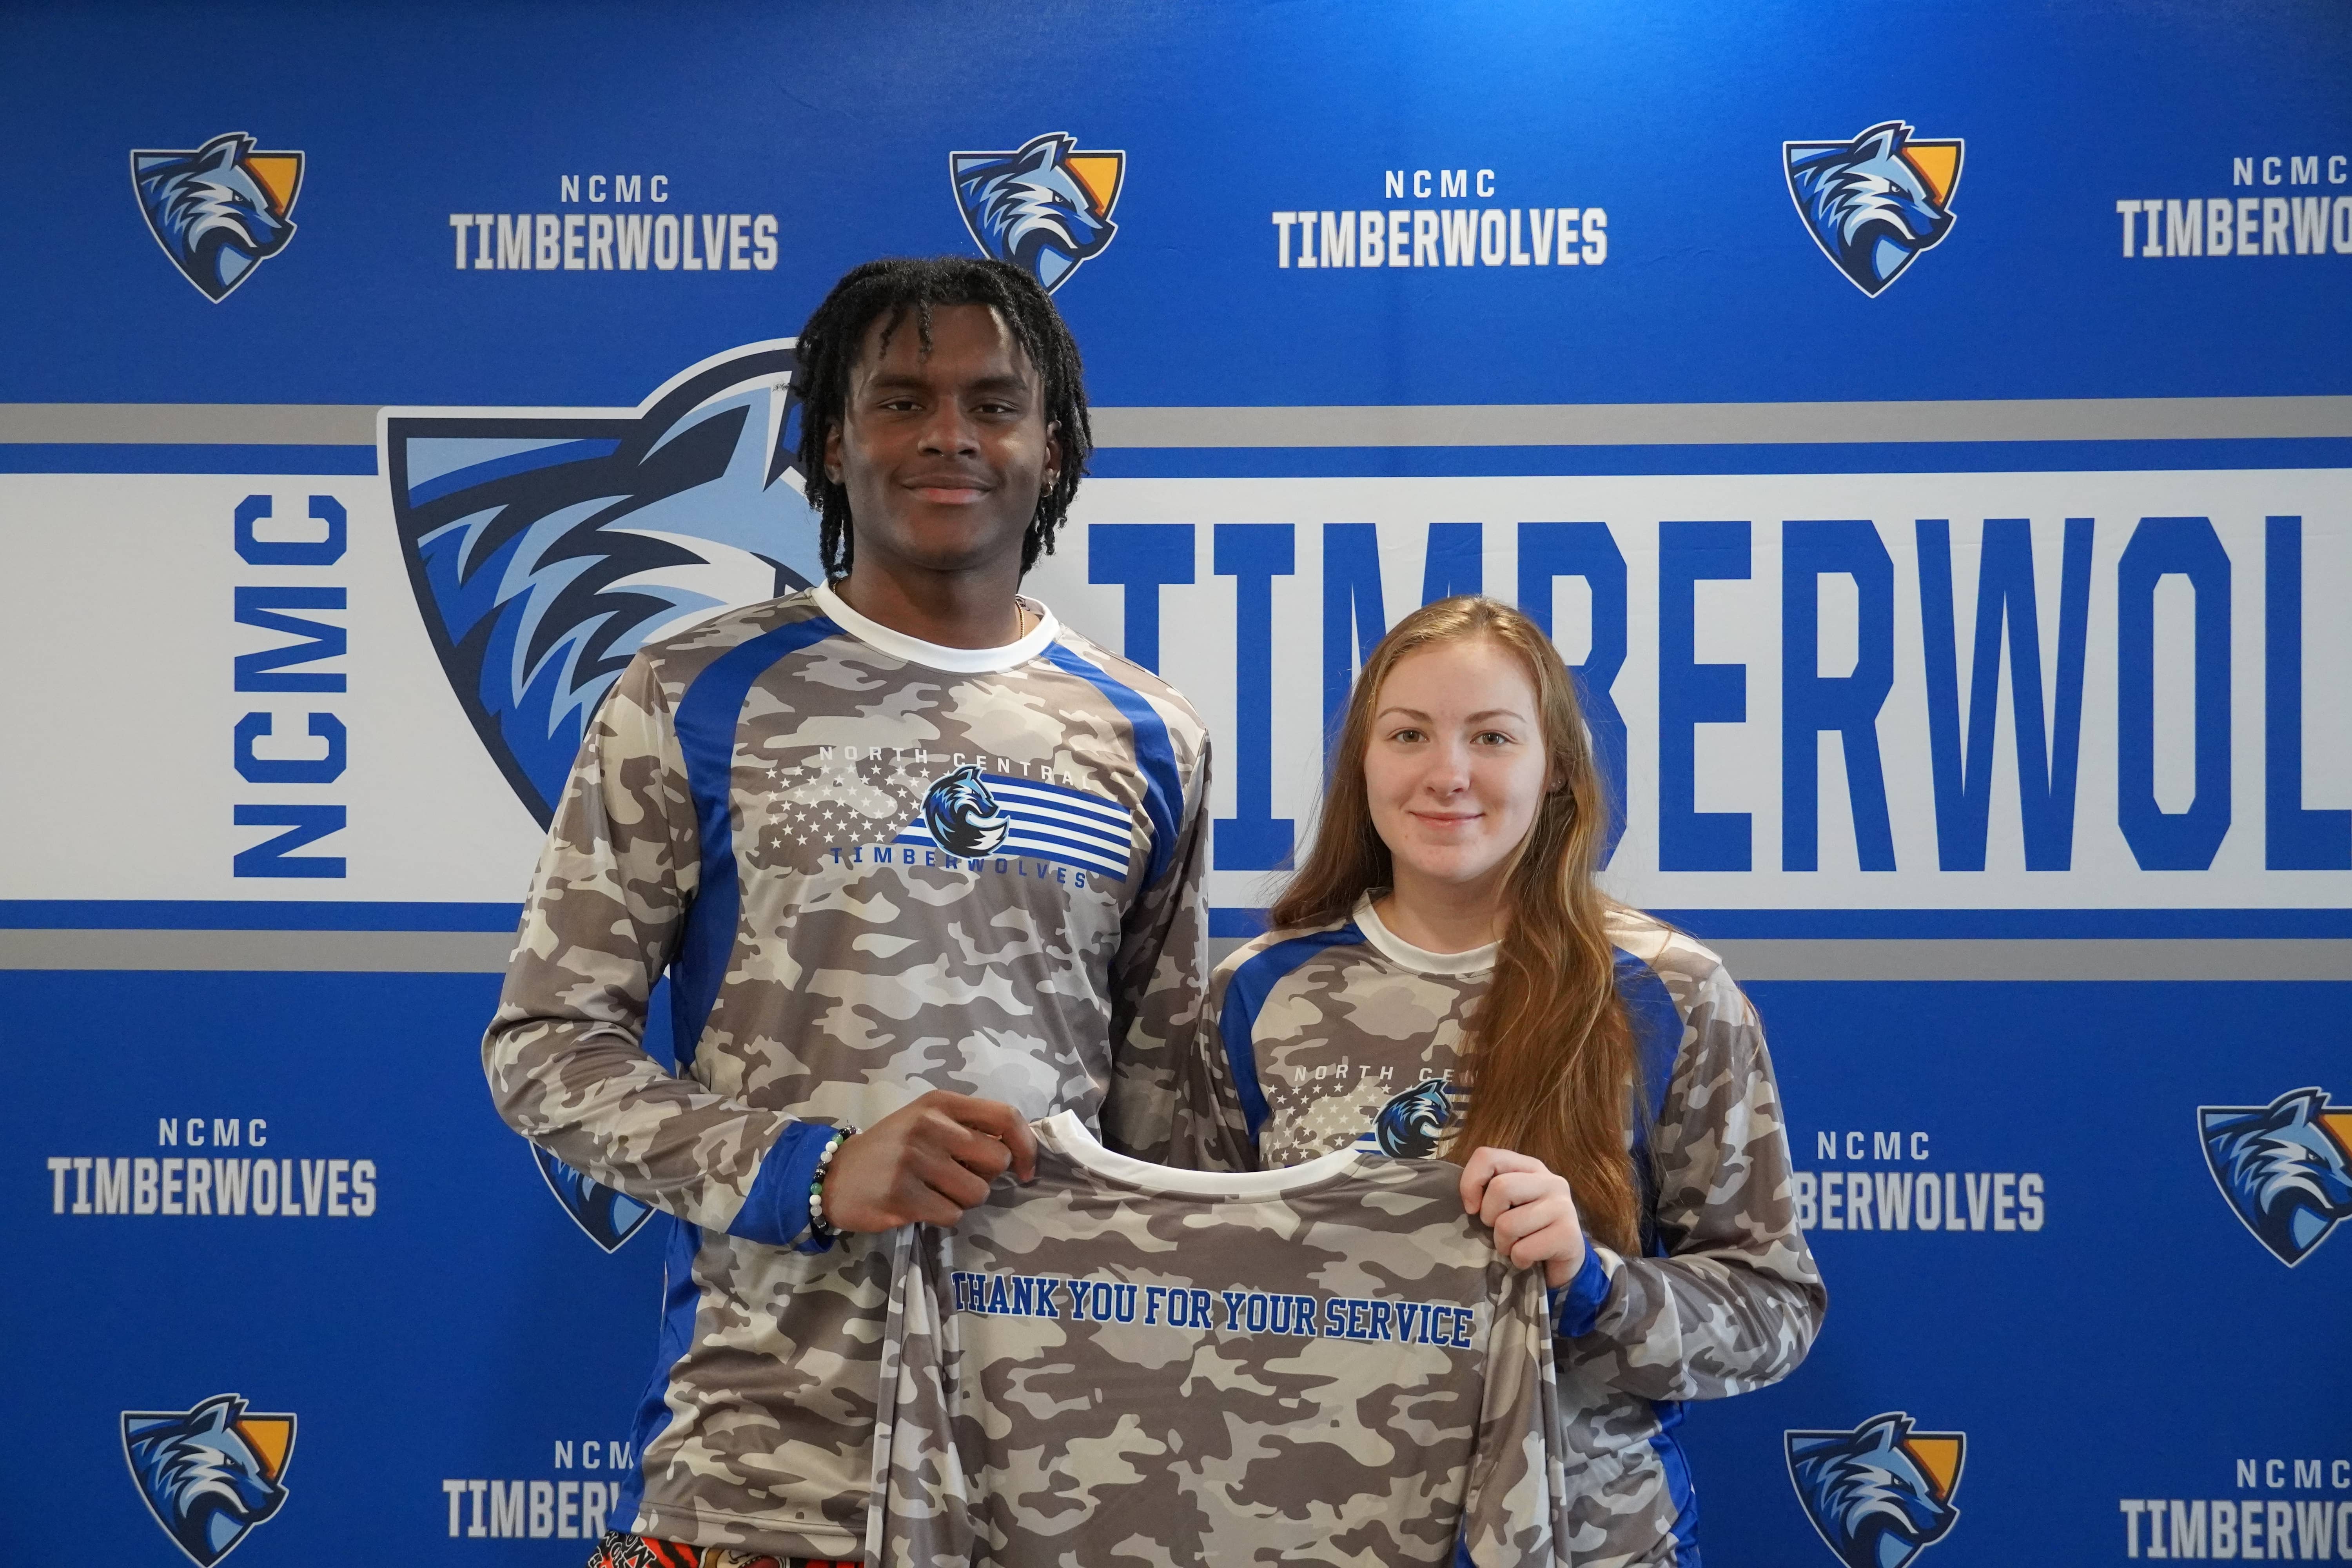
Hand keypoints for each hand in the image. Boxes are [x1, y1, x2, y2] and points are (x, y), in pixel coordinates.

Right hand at [821, 1091, 1038, 1232]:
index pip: (1005, 1117)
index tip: (1026, 1168)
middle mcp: (929, 1126)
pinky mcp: (902, 1195)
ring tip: (933, 1191)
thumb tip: (1017, 1151)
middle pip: (996, 1160)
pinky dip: (942, 1216)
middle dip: (985, 1177)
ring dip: (962, 1200)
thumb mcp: (927, 1122)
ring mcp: (914, 1160)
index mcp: (940, 1103)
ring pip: (977, 1193)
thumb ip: (968, 1128)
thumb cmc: (891, 1148)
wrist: (834, 1174)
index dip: (1026, 1145)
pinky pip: (952, 1215)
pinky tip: (918, 1204)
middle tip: (956, 1178)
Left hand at [1459, 1146, 1586, 1288]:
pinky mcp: (1568, 1235)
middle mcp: (1551, 1181)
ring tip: (1516, 1246)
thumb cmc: (1528, 1229)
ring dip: (1503, 1244)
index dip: (1470, 1182)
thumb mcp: (1507, 1204)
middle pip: (1500, 1188)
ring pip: (1507, 1224)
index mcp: (1531, 1167)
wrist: (1565, 1259)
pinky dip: (1518, 1260)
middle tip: (1499, 1230)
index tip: (1472, 1207)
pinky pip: (1523, 1250)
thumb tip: (1470, 1204)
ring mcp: (1563, 1207)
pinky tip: (1530, 1259)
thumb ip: (1489, 1191)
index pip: (1488, 1157)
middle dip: (1489, 1217)